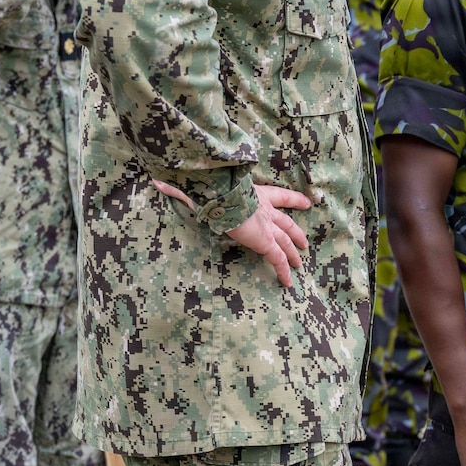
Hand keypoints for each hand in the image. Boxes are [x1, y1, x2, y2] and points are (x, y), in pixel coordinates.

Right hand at [155, 180, 311, 286]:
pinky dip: (284, 271)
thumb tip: (158, 182)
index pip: (280, 196)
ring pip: (286, 243)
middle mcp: (266, 210)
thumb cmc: (213, 186)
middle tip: (304, 243)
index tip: (307, 202)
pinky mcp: (265, 241)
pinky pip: (278, 260)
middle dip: (296, 233)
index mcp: (257, 194)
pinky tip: (288, 282)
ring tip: (300, 263)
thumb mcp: (199, 186)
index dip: (294, 199)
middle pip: (287, 224)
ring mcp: (267, 227)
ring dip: (293, 254)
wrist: (223, 192)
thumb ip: (179, 187)